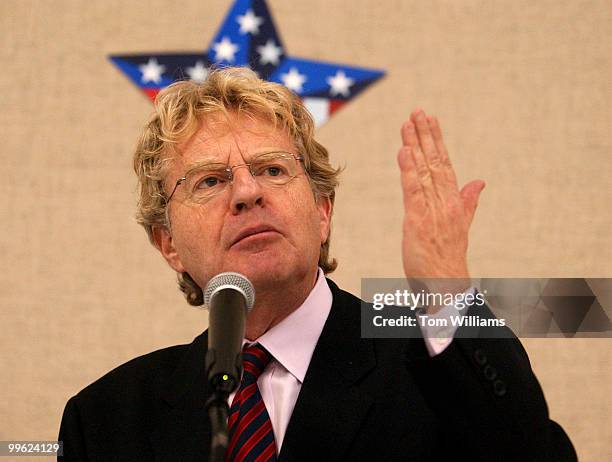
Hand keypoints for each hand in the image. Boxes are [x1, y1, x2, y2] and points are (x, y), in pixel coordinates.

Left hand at [397, 109, 484, 294]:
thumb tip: (479, 182)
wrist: (446, 284)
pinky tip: (403, 152)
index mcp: (453, 201)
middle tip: (418, 111)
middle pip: (435, 162)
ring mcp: (432, 210)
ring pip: (424, 172)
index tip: (431, 120)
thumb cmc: (448, 256)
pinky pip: (413, 191)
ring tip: (408, 123)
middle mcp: (444, 201)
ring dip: (415, 146)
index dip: (437, 141)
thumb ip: (468, 201)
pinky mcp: (417, 220)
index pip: (445, 164)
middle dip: (426, 135)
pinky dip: (408, 171)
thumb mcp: (461, 225)